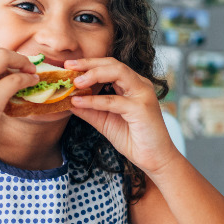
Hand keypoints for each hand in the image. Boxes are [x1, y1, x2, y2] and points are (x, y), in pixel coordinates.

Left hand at [64, 58, 177, 173]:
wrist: (154, 159)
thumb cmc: (134, 140)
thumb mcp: (105, 121)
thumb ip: (90, 110)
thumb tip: (68, 101)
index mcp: (133, 85)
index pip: (110, 66)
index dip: (89, 64)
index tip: (68, 66)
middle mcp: (140, 85)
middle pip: (113, 64)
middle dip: (89, 63)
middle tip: (68, 67)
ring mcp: (142, 95)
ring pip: (117, 72)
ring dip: (93, 74)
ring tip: (75, 82)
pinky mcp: (141, 109)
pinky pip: (113, 100)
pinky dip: (94, 100)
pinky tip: (79, 102)